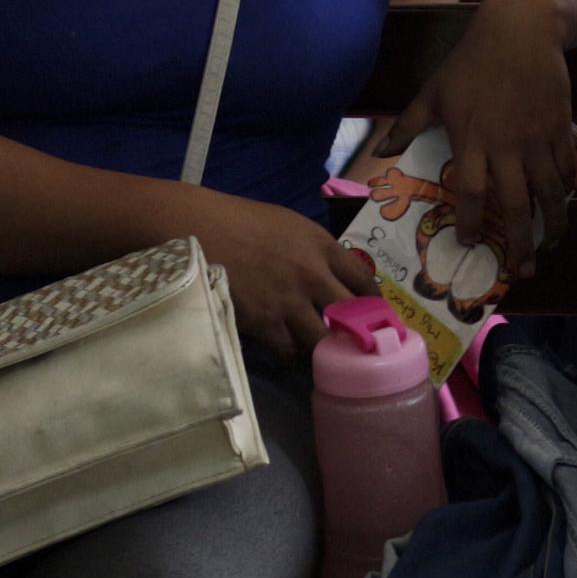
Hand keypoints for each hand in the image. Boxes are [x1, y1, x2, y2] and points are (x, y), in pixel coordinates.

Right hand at [187, 191, 377, 363]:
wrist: (201, 229)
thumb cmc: (246, 222)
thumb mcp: (294, 227)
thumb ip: (318, 252)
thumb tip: (333, 277)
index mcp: (323, 248)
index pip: (364, 281)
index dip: (374, 303)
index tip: (375, 315)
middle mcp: (313, 276)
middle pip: (351, 314)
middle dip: (356, 331)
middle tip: (356, 343)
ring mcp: (289, 301)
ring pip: (322, 340)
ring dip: (324, 349)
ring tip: (324, 355)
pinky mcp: (263, 322)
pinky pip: (288, 350)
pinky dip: (291, 355)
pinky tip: (290, 352)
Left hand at [382, 0, 576, 276]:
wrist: (521, 30)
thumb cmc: (471, 61)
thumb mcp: (434, 90)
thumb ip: (408, 123)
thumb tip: (382, 150)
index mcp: (471, 140)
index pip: (469, 194)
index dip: (469, 223)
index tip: (467, 244)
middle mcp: (506, 147)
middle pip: (515, 205)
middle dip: (519, 243)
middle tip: (522, 270)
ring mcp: (538, 138)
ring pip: (550, 193)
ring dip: (552, 224)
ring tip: (550, 246)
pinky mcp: (561, 127)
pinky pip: (566, 168)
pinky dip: (567, 189)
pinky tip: (563, 202)